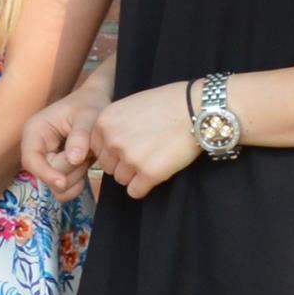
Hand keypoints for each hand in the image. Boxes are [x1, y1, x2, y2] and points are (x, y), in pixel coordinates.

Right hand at [23, 82, 108, 190]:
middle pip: (47, 174)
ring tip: (87, 154)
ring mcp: (46, 161)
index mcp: (35, 131)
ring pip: (56, 186)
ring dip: (76, 176)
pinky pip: (63, 190)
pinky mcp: (57, 171)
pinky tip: (86, 167)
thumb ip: (80, 136)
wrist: (94, 104)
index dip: (44, 173)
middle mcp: (36, 149)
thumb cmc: (88, 105)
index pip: (31, 160)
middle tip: (87, 150)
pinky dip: (77, 184)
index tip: (62, 181)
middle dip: (70, 168)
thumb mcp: (87, 115)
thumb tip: (74, 159)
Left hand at [94, 82, 202, 199]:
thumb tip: (108, 146)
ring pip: (121, 180)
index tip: (128, 147)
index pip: (96, 149)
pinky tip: (157, 172)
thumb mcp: (130, 105)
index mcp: (104, 122)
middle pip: (107, 167)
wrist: (196, 108)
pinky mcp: (149, 173)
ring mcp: (129, 158)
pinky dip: (144, 186)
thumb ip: (115, 125)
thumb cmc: (167, 102)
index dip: (112, 151)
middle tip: (144, 153)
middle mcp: (112, 140)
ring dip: (135, 175)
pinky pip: (135, 191)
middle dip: (122, 164)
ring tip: (153, 159)